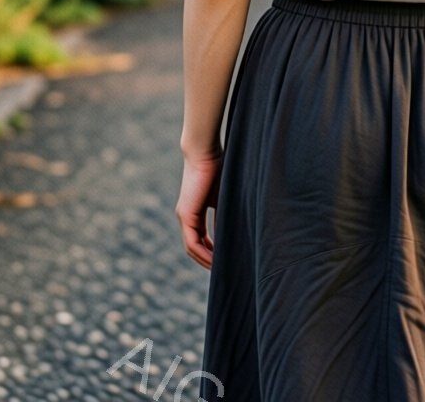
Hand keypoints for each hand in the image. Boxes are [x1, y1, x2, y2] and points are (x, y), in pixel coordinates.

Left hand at [175, 151, 221, 269]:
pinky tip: (215, 261)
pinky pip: (192, 243)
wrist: (205, 153)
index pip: (201, 238)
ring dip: (206, 261)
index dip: (212, 251)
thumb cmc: (218, 168)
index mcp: (194, 211)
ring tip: (221, 270)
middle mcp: (186, 216)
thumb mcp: (225, 196)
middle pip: (195, 247)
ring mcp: (184, 216)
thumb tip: (240, 232)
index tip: (226, 260)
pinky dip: (203, 254)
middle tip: (225, 271)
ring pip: (192, 248)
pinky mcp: (186, 215)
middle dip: (208, 260)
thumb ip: (227, 214)